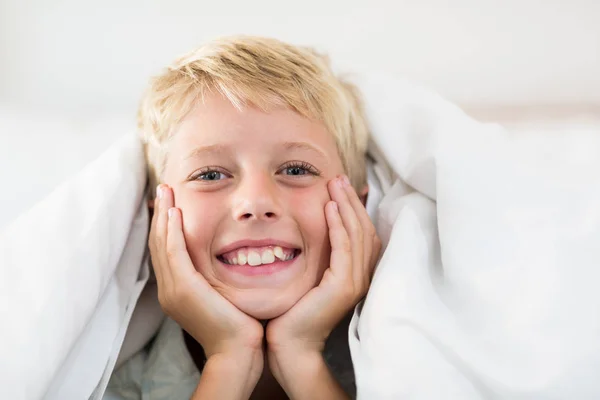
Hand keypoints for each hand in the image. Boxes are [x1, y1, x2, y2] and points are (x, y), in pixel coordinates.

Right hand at [150, 184, 263, 363]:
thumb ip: (217, 278)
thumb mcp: (223, 296)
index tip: (169, 203)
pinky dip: (173, 230)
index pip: (166, 251)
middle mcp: (169, 289)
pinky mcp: (184, 288)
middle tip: (162, 189)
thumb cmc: (239, 326)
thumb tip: (228, 259)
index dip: (165, 225)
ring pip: (162, 243)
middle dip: (159, 214)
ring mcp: (173, 289)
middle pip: (158, 243)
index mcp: (177, 291)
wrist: (238, 352)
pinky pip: (174, 251)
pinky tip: (175, 212)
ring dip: (163, 214)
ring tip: (165, 191)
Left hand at [266, 175, 380, 383]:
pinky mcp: (343, 286)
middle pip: (364, 229)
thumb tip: (312, 230)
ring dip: (347, 206)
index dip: (355, 209)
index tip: (341, 187)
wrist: (290, 345)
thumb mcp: (309, 276)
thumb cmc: (293, 312)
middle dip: (352, 201)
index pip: (363, 234)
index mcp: (355, 275)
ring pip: (357, 234)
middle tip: (339, 179)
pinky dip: (338, 225)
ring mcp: (355, 282)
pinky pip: (345, 248)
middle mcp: (361, 277)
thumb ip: (317, 255)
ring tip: (335, 185)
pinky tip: (330, 208)